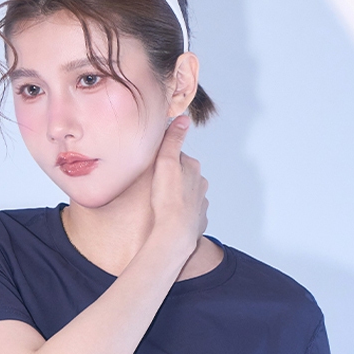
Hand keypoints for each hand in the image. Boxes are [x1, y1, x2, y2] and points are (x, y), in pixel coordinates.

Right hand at [149, 115, 208, 256]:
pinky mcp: (198, 222)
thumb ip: (173, 140)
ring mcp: (201, 204)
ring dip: (176, 198)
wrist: (175, 234)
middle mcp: (201, 185)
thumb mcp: (166, 163)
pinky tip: (169, 220)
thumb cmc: (168, 200)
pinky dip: (181, 215)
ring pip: (187, 196)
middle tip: (155, 189)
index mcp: (193, 168)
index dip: (163, 163)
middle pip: (183, 177)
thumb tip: (183, 119)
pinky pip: (188, 215)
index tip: (153, 170)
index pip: (177, 158)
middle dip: (171, 180)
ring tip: (161, 206)